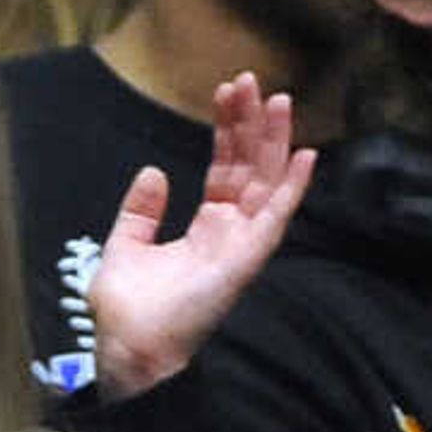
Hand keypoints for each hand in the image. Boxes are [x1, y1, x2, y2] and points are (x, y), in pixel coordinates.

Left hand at [86, 74, 315, 398]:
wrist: (128, 350)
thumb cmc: (126, 313)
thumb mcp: (125, 246)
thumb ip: (141, 211)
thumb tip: (154, 171)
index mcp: (205, 230)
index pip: (225, 169)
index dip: (228, 130)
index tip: (227, 92)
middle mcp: (229, 235)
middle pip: (250, 168)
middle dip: (252, 124)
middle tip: (252, 80)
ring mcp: (241, 247)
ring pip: (266, 184)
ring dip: (275, 142)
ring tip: (279, 99)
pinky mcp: (245, 262)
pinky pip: (275, 219)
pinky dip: (292, 188)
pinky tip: (305, 155)